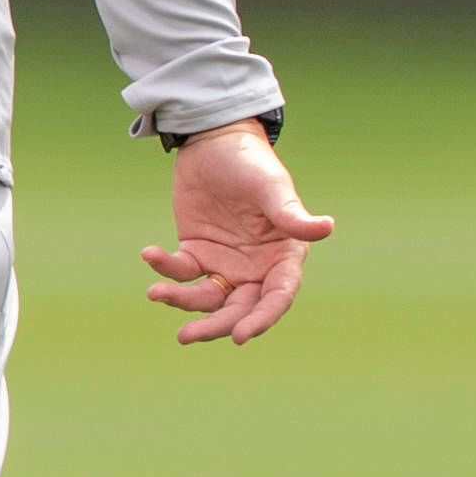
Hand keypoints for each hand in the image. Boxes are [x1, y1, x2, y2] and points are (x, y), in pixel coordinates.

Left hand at [140, 119, 333, 344]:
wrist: (213, 141)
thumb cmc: (251, 162)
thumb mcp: (270, 186)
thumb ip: (290, 213)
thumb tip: (326, 227)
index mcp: (284, 257)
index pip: (277, 297)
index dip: (261, 319)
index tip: (240, 335)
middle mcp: (257, 268)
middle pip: (240, 308)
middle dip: (216, 325)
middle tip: (187, 335)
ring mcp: (225, 263)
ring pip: (208, 298)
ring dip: (183, 303)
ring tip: (156, 294)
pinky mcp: (196, 252)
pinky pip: (182, 271)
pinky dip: (165, 269)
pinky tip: (150, 255)